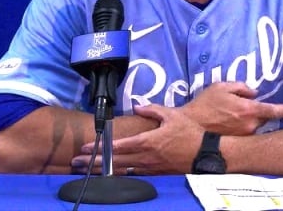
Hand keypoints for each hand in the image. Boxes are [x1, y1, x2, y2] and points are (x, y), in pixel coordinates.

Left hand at [73, 104, 203, 175]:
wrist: (205, 153)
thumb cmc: (189, 133)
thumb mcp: (171, 115)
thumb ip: (152, 110)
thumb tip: (137, 107)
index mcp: (147, 141)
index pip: (118, 145)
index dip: (100, 147)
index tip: (87, 147)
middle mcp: (145, 157)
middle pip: (114, 161)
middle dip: (94, 162)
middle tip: (77, 162)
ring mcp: (150, 168)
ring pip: (121, 171)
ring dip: (103, 171)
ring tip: (88, 171)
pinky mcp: (155, 174)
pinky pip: (133, 175)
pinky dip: (119, 176)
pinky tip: (110, 176)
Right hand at [181, 81, 282, 134]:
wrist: (190, 128)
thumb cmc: (204, 105)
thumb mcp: (221, 87)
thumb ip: (240, 87)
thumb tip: (253, 93)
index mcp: (248, 110)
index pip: (274, 110)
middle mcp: (250, 125)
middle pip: (264, 117)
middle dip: (259, 111)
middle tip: (242, 107)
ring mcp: (244, 136)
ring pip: (255, 125)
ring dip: (249, 120)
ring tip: (229, 115)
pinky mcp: (238, 143)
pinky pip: (246, 133)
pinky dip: (242, 128)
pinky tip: (228, 124)